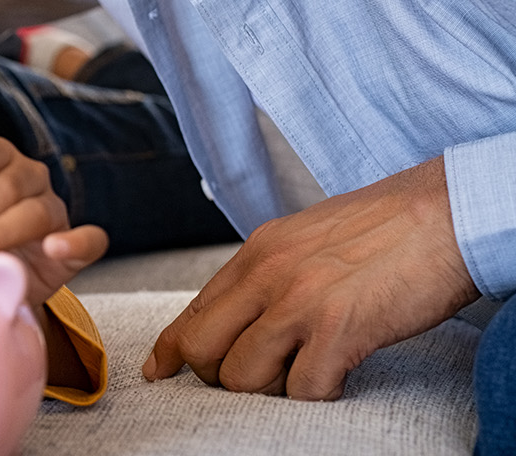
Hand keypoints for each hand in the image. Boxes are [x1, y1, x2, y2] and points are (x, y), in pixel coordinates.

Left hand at [144, 156, 479, 399]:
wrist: (447, 212)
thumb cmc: (387, 227)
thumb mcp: (306, 238)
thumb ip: (270, 272)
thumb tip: (243, 311)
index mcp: (257, 251)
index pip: (194, 309)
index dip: (172, 348)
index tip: (160, 370)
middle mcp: (267, 274)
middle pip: (201, 349)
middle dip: (216, 376)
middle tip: (254, 378)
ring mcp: (300, 302)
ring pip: (242, 378)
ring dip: (269, 390)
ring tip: (302, 374)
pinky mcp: (339, 329)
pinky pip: (302, 390)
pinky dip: (316, 396)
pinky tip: (337, 379)